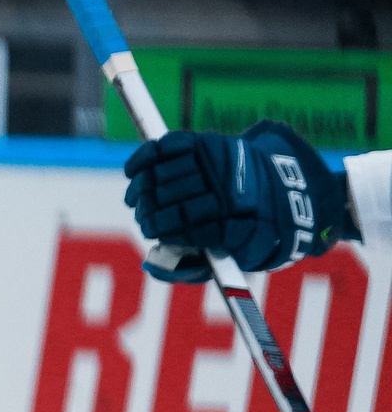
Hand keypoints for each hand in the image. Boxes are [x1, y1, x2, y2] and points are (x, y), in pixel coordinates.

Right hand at [124, 122, 347, 282]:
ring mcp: (216, 164)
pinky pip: (166, 147)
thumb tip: (151, 265)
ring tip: (136, 199)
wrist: (278, 188)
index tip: (153, 233)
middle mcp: (227, 191)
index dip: (161, 229)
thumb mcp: (229, 259)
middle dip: (149, 210)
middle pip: (168, 199)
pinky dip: (144, 158)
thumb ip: (190, 269)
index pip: (182, 226)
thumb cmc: (245, 228)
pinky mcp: (209, 143)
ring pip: (162, 175)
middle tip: (143, 217)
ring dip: (142, 188)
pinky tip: (132, 171)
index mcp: (234, 225)